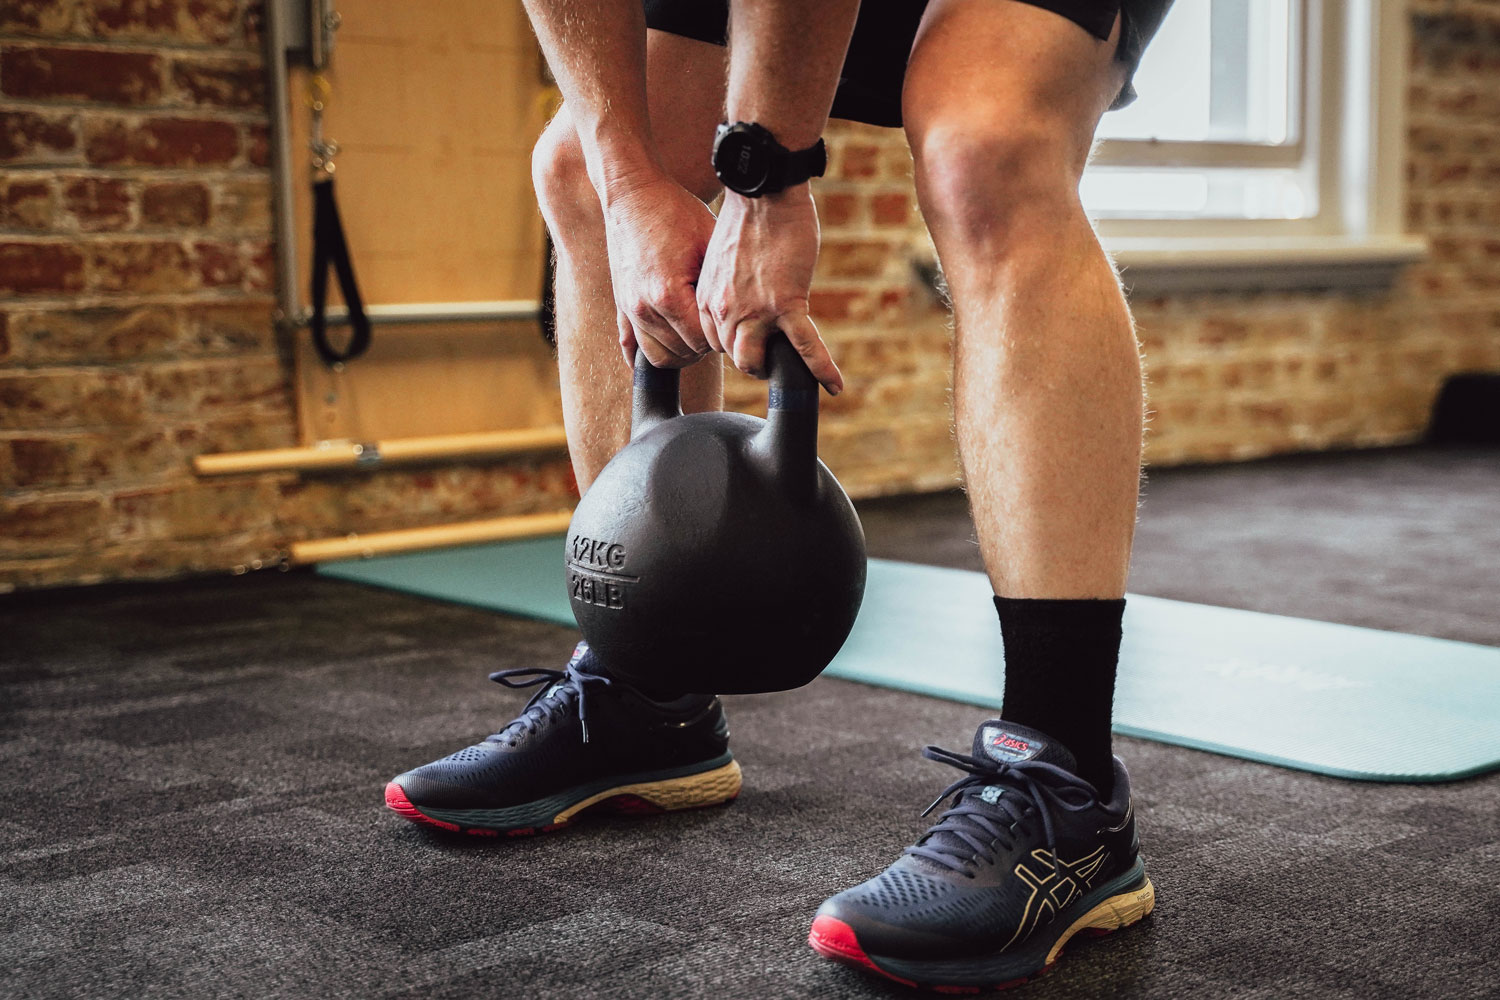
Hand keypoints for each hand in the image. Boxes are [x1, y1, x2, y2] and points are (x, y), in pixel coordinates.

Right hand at [603, 173, 718, 367]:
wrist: (632, 192)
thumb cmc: (675, 211)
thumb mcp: (710, 240)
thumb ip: (724, 282)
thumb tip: (744, 313)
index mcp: (669, 293)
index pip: (703, 340)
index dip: (722, 334)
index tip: (732, 318)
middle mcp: (644, 308)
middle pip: (684, 353)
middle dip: (705, 343)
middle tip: (719, 324)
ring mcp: (629, 309)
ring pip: (659, 357)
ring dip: (683, 352)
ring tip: (699, 334)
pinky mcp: (621, 306)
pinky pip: (632, 347)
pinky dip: (651, 354)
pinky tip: (670, 349)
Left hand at [696, 186, 842, 394]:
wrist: (765, 191)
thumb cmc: (748, 217)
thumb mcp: (722, 260)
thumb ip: (727, 288)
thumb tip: (742, 302)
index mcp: (707, 298)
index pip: (717, 342)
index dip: (735, 343)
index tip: (750, 340)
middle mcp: (725, 310)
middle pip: (736, 356)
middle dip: (754, 358)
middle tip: (771, 355)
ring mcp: (755, 310)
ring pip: (759, 361)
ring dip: (774, 367)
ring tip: (788, 367)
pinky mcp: (786, 303)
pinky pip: (805, 346)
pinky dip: (821, 368)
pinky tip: (835, 386)